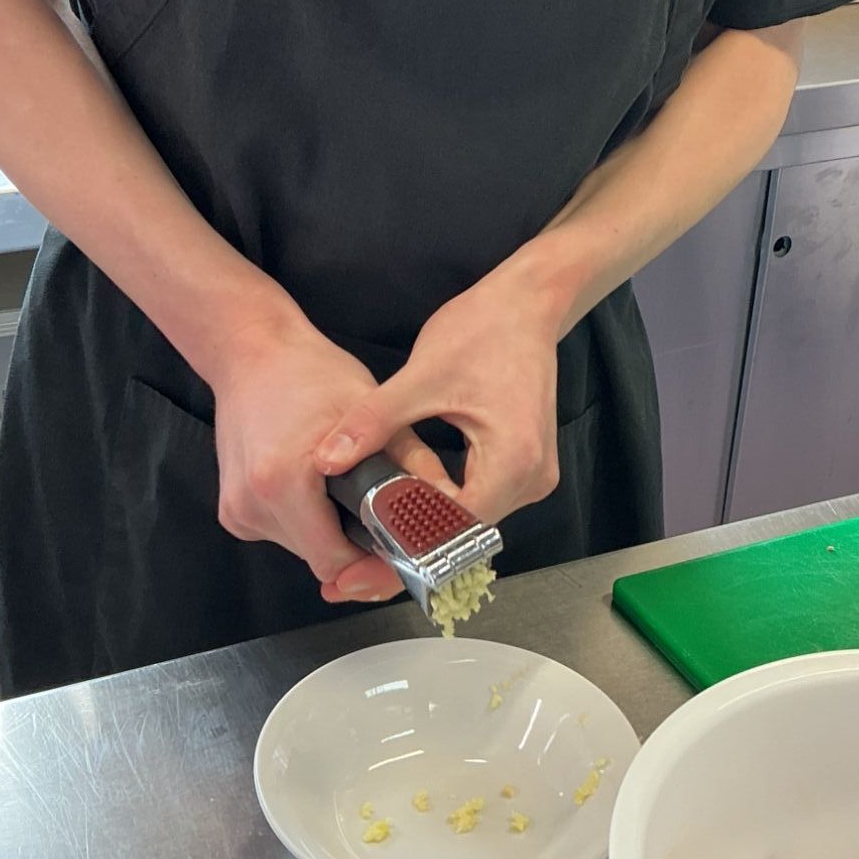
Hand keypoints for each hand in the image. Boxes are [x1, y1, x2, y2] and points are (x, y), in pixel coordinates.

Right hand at [209, 299, 454, 602]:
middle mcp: (252, 505)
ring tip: (347, 489)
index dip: (374, 560)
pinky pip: (285, 535)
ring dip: (332, 532)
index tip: (400, 544)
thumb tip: (452, 507)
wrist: (249, 352)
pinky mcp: (232, 512)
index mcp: (283, 483)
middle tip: (382, 510)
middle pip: (321, 560)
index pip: (337, 562)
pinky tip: (320, 485)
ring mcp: (238, 512)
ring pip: (304, 550)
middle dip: (357, 544)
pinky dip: (309, 521)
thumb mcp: (373, 409)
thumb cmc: (312, 373)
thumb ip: (414, 462)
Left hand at [315, 268, 562, 533]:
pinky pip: (481, 501)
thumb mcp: (419, 377)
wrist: (526, 305)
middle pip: (464, 533)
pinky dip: (443, 504)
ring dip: (427, 524)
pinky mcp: (526, 467)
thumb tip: (325, 462)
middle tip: (357, 554)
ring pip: (471, 522)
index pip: (455, 526)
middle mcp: (532, 479)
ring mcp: (533, 476)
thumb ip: (372, 423)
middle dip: (411, 540)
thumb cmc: (481, 331)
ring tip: (374, 527)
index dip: (407, 538)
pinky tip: (407, 499)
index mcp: (513, 460)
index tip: (361, 549)